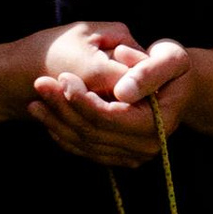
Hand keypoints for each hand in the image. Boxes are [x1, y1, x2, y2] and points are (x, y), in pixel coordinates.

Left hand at [28, 24, 191, 170]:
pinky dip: (63, 133)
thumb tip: (122, 91)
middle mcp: (146, 147)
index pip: (110, 118)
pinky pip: (84, 150)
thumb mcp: (170, 58)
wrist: (176, 84)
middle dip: (63, 109)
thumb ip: (148, 72)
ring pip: (84, 143)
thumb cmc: (172, 65)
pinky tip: (47, 116)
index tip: (63, 78)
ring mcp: (132, 155)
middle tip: (41, 84)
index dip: (83, 100)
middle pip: (93, 133)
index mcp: (158, 124)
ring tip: (36, 99)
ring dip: (56, 122)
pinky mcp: (118, 155)